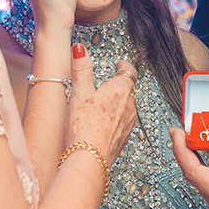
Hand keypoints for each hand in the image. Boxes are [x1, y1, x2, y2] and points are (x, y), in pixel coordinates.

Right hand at [66, 45, 135, 164]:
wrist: (88, 159)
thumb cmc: (84, 127)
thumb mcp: (79, 92)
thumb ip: (81, 68)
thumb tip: (80, 49)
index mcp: (120, 90)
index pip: (129, 70)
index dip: (124, 65)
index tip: (119, 63)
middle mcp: (129, 106)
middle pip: (126, 89)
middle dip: (116, 86)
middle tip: (103, 86)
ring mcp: (128, 123)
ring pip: (125, 107)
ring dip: (115, 104)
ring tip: (99, 107)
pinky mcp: (124, 138)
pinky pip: (122, 123)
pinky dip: (113, 120)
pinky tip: (100, 125)